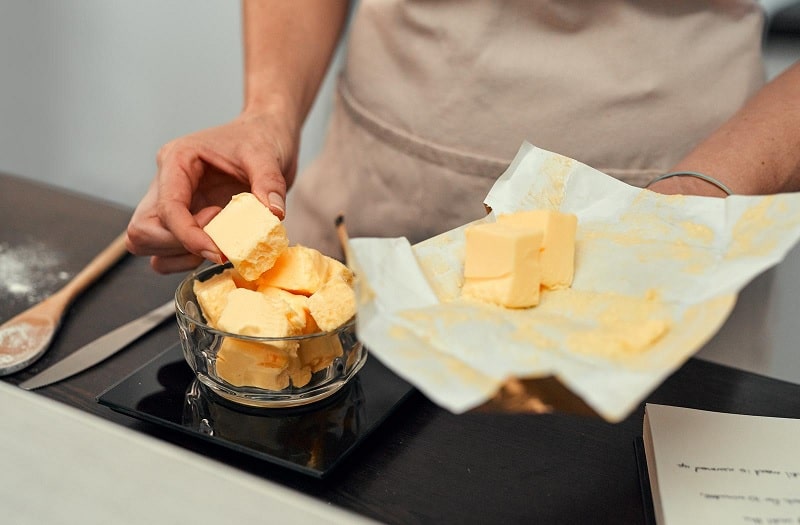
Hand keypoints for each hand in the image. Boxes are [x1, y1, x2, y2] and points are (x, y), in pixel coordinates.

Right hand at [126, 110, 298, 273]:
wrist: (267, 134)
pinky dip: (188, 258)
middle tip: (218, 239)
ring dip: (181, 254)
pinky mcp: (184, 218)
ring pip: (147, 243)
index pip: (167, 208)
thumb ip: (269, 184)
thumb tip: (273, 214)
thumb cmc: (262, 137)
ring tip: (220, 240)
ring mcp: (174, 202)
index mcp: (177, 160)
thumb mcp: (268, 156)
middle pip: (143, 229)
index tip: (219, 252)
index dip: (188, 236)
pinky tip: (219, 245)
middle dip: (178, 245)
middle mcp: (167, 182)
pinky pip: (167, 251)